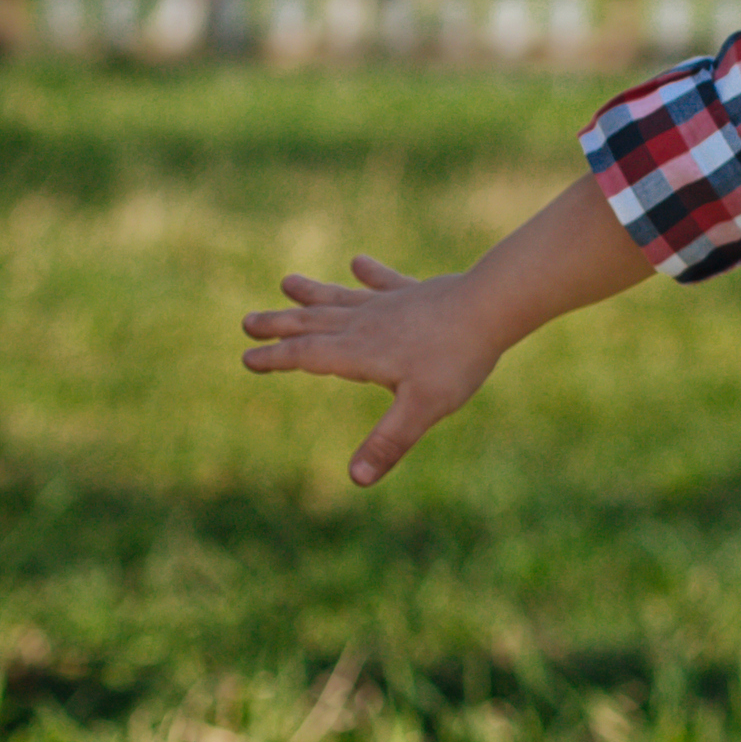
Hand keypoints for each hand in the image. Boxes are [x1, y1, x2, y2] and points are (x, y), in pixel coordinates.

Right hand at [241, 255, 507, 486]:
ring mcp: (391, 305)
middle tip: (248, 320)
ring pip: (341, 299)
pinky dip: (370, 274)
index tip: (247, 358)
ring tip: (288, 280)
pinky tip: (358, 261)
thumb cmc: (458, 359)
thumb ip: (389, 442)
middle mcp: (367, 324)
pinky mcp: (416, 293)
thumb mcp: (422, 408)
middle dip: (281, 324)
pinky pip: (385, 282)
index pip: (307, 357)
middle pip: (315, 324)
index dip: (276, 359)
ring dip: (313, 294)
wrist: (492, 306)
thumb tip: (356, 480)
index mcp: (360, 352)